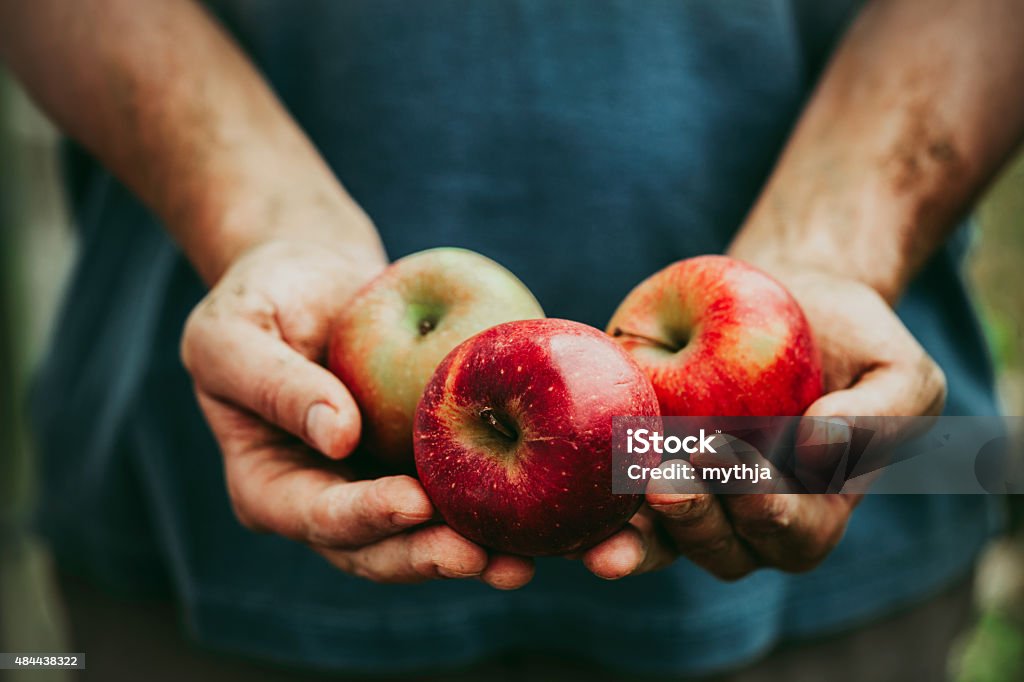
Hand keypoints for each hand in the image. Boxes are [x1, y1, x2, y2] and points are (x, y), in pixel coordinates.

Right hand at [181, 239, 534, 587]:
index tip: (412, 502)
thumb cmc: (260, 298)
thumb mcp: (233, 333)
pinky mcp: (423, 463)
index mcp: (270, 486)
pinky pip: (460, 491)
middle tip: (481, 557)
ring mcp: (378, 486)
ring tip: (521, 563)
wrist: (314, 278)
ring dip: (472, 553)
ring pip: (425, 536)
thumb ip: (274, 384)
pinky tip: (542, 515)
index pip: (316, 515)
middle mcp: (327, 500)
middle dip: (428, 556)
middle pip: (377, 548)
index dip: (364, 516)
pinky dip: (498, 509)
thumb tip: (337, 436)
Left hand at [581, 268, 946, 580]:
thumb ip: (882, 418)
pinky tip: (575, 488)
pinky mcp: (641, 464)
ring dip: (638, 530)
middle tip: (667, 479)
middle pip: (721, 549)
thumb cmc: (850, 341)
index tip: (741, 465)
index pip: (791, 534)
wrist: (783, 296)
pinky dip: (597, 503)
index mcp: (813, 512)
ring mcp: (690, 497)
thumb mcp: (899, 370)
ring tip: (619, 498)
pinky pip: (616, 501)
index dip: (767, 511)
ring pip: (663, 539)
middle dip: (694, 519)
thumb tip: (817, 450)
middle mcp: (746, 519)